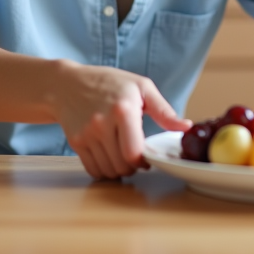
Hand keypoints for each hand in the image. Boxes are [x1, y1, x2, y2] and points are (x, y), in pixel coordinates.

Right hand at [52, 60, 190, 179]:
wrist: (67, 84)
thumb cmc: (109, 83)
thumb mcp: (141, 87)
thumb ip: (164, 110)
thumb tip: (185, 127)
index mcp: (123, 110)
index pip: (134, 152)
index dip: (144, 161)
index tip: (147, 157)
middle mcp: (102, 123)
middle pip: (122, 165)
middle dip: (133, 167)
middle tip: (136, 156)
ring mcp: (86, 134)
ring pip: (108, 171)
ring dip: (119, 169)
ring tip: (122, 155)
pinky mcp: (75, 142)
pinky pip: (93, 169)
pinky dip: (104, 169)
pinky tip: (109, 156)